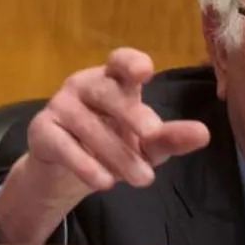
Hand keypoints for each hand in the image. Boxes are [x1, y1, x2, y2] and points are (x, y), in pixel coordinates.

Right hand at [0, 49, 210, 244]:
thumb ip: (170, 137)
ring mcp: (60, 105)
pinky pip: (63, 146)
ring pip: (89, 126)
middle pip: (107, 92)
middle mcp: (85, 85)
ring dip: (117, 154)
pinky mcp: (42, 130)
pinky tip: (104, 183)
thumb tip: (203, 134)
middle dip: (131, 114)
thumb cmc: (112, 146)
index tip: (144, 72)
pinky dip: (85, 164)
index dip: (131, 62)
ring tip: (142, 178)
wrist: (66, 173)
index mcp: (113, 80)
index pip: (120, 61)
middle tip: (152, 135)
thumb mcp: (147, 145)